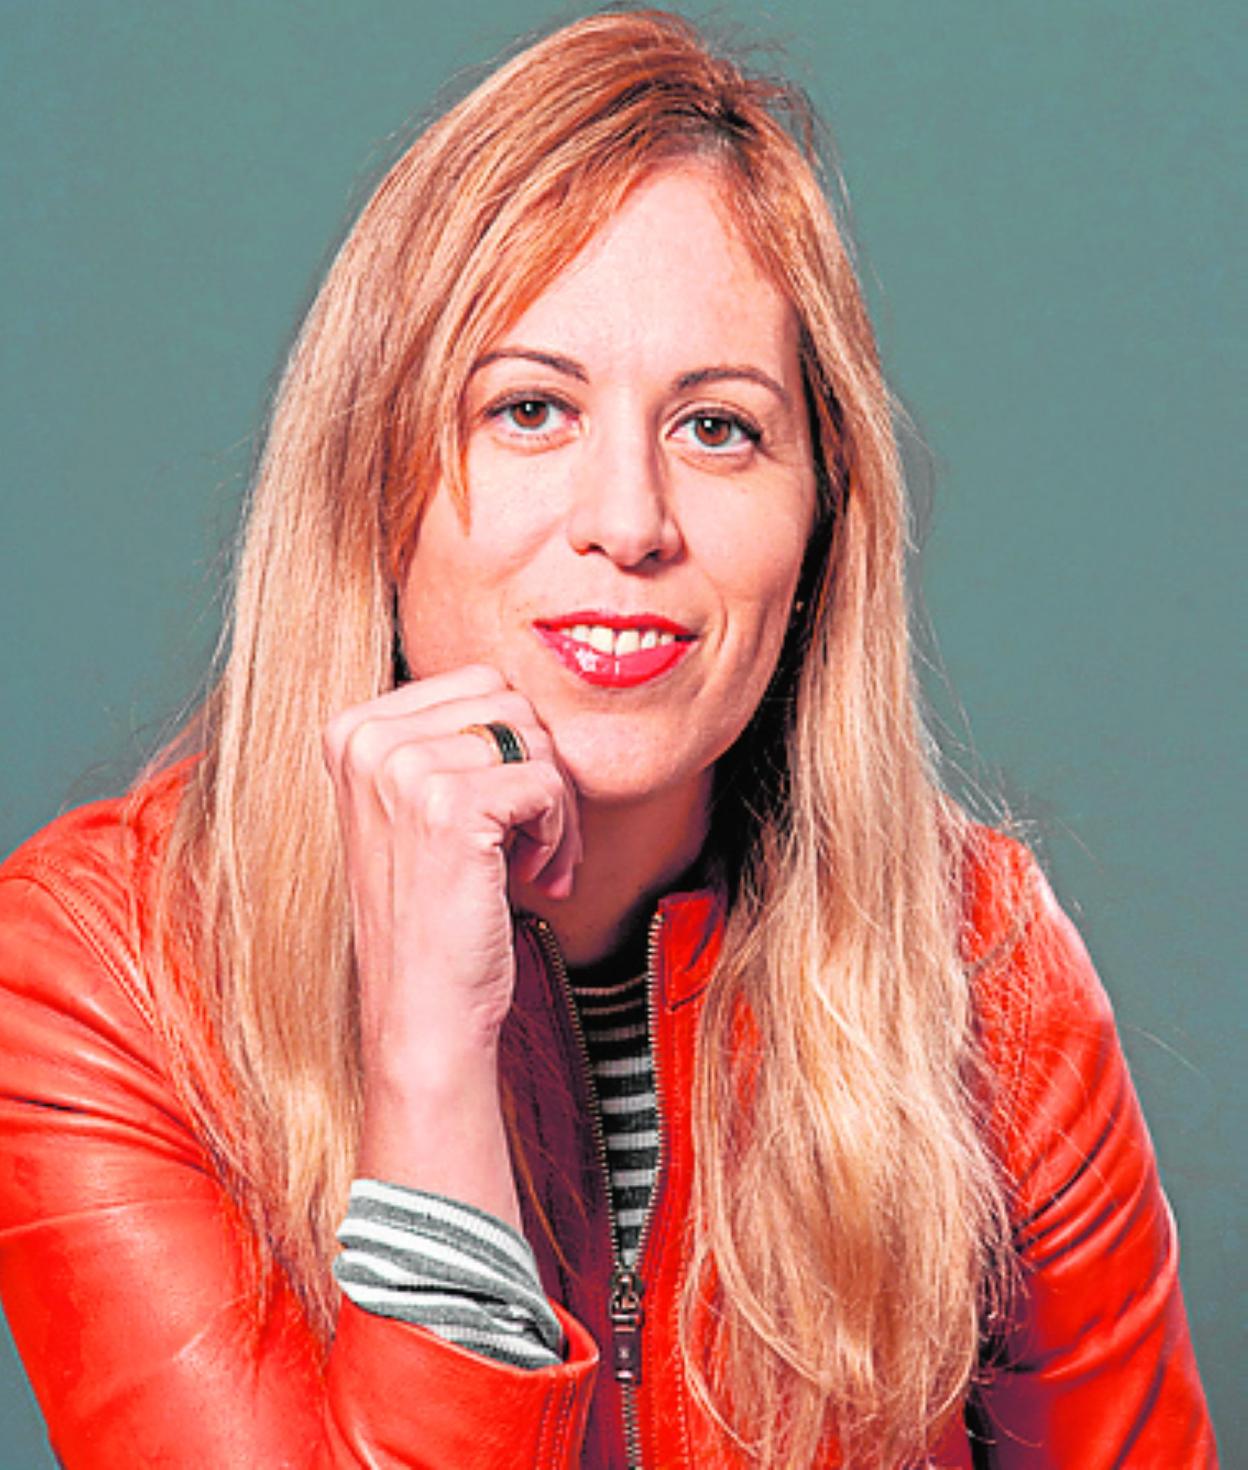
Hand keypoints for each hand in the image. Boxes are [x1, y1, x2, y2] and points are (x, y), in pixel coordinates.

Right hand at [322, 665, 579, 1216]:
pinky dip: (560, 833)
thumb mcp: (421, 807)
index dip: (515, 744)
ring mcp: (402, 771)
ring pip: (536, 740)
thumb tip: (528, 689)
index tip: (512, 811)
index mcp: (352, 729)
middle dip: (544, 770)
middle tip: (539, 842)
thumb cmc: (436, 914)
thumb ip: (451, 740)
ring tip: (539, 862)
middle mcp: (366, 740)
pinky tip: (536, 877)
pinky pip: (547, 783)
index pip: (479, 681)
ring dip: (558, 805)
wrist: (423, 1012)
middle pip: (512, 702)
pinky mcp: (448, 809)